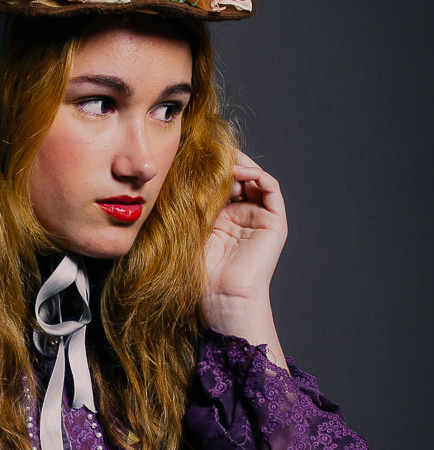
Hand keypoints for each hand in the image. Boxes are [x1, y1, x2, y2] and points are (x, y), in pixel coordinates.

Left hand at [200, 151, 288, 365]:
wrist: (222, 299)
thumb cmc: (200, 273)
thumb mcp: (189, 230)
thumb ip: (188, 204)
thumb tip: (174, 173)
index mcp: (221, 220)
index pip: (219, 183)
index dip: (209, 168)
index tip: (193, 156)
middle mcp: (242, 216)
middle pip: (237, 177)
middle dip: (225, 162)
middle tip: (211, 151)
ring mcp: (259, 218)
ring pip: (254, 178)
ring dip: (241, 164)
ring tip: (226, 159)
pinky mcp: (274, 222)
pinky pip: (271, 188)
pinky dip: (257, 174)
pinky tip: (241, 171)